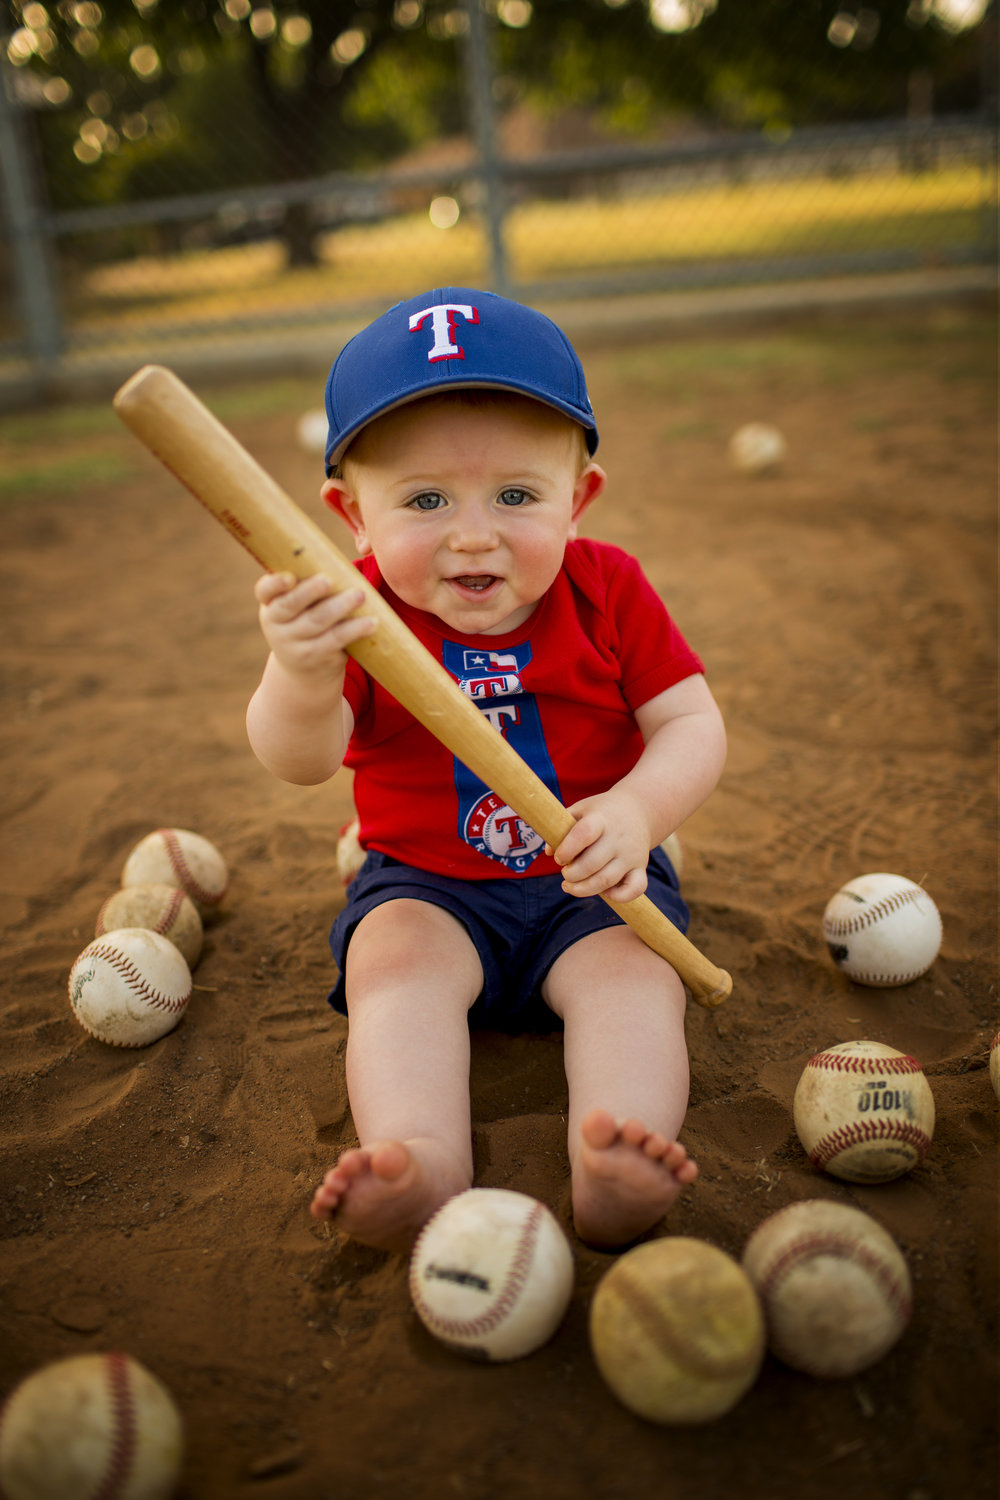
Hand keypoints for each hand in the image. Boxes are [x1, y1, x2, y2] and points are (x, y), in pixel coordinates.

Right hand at [254, 572, 376, 681]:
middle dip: (310, 591)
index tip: (289, 577)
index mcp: (270, 604)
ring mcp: (293, 644)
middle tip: (328, 580)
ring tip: (360, 595)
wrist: (304, 673)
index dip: (274, 584)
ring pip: (316, 622)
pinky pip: (335, 640)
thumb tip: (340, 560)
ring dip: (340, 607)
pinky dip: (354, 629)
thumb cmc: (306, 622)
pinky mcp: (315, 657)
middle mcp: (276, 625)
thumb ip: (309, 585)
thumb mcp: (298, 608)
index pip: (265, 590)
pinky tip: (371, 622)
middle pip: (290, 605)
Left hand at [548, 790, 652, 901]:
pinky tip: (604, 892)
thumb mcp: (580, 810)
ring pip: (607, 880)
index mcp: (601, 819)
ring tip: (571, 886)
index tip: (558, 858)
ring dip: (584, 889)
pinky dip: (619, 896)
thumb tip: (548, 852)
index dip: (567, 849)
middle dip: (571, 875)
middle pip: (592, 863)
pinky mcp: (641, 867)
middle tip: (565, 873)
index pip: (584, 834)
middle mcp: (618, 837)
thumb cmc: (601, 812)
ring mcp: (631, 854)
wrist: (638, 809)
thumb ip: (562, 828)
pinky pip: (636, 889)